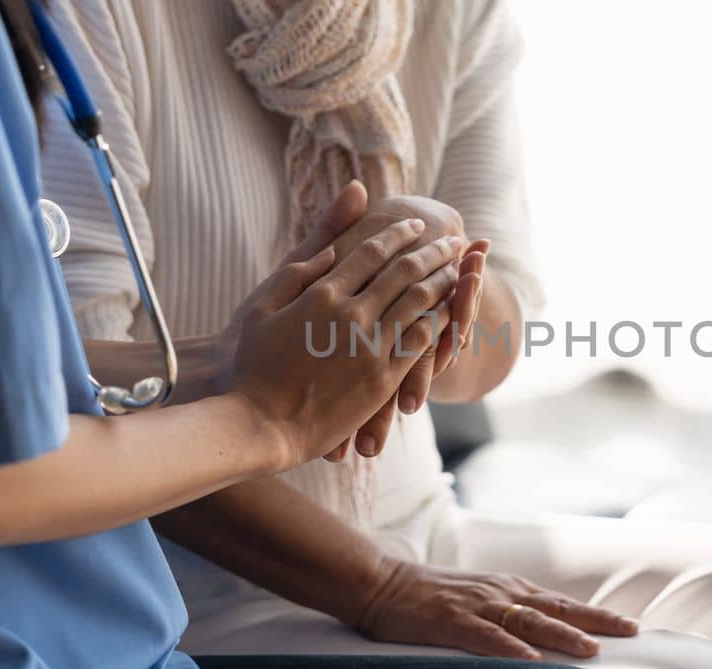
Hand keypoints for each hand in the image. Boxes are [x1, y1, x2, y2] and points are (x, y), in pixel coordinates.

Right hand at [227, 190, 465, 466]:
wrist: (260, 423)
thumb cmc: (251, 365)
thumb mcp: (262, 307)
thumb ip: (298, 272)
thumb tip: (333, 248)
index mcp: (322, 292)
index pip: (371, 251)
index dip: (397, 233)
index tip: (416, 224)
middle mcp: (352, 313)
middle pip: (404, 271)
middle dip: (432, 251)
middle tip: (451, 239)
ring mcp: (371, 346)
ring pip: (420, 301)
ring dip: (444, 279)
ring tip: (460, 268)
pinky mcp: (383, 378)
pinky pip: (422, 341)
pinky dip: (443, 319)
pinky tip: (455, 310)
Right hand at [356, 561, 638, 660]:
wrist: (380, 582)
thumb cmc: (427, 595)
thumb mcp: (476, 597)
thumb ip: (507, 610)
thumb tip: (539, 632)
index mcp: (508, 588)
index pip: (561, 603)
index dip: (595, 613)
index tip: (627, 624)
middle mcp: (500, 593)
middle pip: (557, 609)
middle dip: (596, 621)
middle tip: (630, 630)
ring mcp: (477, 605)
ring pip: (528, 622)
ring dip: (562, 635)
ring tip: (591, 650)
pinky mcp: (451, 621)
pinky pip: (486, 637)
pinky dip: (510, 649)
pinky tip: (530, 660)